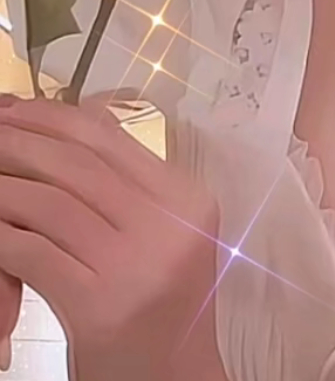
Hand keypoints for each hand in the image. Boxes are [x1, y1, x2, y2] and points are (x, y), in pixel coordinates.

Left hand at [0, 93, 227, 380]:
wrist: (173, 377)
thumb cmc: (161, 305)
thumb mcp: (163, 236)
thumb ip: (131, 189)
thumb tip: (77, 128)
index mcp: (187, 199)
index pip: (112, 140)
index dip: (56, 117)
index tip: (15, 109)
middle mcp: (169, 224)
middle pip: (79, 164)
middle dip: (21, 143)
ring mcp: (137, 264)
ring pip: (51, 204)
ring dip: (3, 186)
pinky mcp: (100, 304)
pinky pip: (33, 253)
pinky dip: (0, 234)